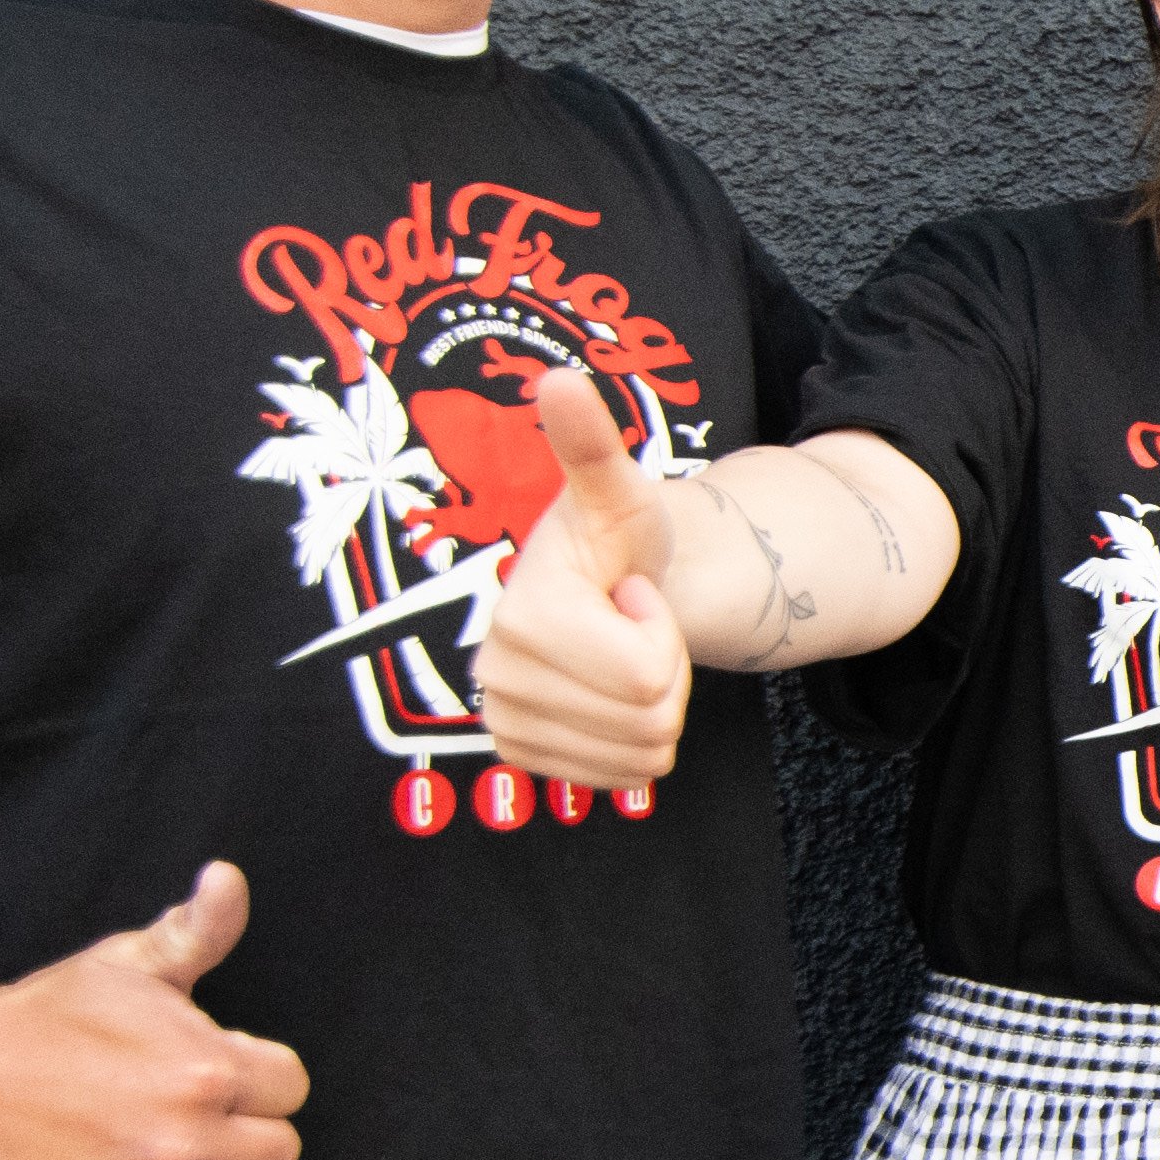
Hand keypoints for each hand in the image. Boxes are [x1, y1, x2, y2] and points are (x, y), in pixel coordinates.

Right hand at [0, 863, 312, 1159]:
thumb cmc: (44, 1015)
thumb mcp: (126, 964)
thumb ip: (200, 929)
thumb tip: (230, 878)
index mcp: (204, 1074)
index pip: (292, 1089)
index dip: (255, 1071)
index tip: (211, 1065)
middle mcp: (181, 1145)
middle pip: (278, 1154)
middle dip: (244, 1127)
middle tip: (185, 1107)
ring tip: (146, 1140)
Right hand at [478, 367, 692, 787]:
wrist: (605, 587)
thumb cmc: (618, 539)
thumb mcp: (619, 490)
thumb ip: (591, 443)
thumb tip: (559, 379)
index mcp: (522, 615)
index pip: (646, 675)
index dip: (657, 632)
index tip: (627, 595)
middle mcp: (496, 676)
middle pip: (648, 719)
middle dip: (663, 672)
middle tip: (631, 627)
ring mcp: (505, 722)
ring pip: (642, 755)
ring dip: (655, 709)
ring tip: (621, 655)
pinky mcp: (520, 758)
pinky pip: (623, 780)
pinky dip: (636, 744)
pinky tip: (610, 695)